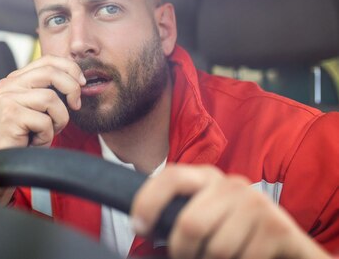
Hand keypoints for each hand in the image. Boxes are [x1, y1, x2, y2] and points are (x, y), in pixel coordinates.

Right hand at [0, 55, 85, 148]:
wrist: (12, 162)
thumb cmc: (30, 135)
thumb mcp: (44, 107)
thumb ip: (54, 89)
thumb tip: (80, 79)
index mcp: (16, 78)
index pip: (47, 60)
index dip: (70, 68)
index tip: (82, 83)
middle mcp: (8, 85)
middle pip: (50, 73)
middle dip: (71, 88)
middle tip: (76, 105)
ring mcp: (7, 99)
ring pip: (50, 99)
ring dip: (58, 119)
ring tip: (47, 131)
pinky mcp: (10, 115)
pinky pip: (44, 121)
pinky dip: (47, 135)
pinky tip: (35, 141)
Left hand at [131, 165, 330, 258]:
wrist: (288, 250)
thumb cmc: (234, 235)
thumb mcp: (204, 218)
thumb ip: (177, 217)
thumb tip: (140, 227)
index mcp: (206, 178)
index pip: (171, 177)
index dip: (148, 202)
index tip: (139, 228)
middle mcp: (231, 184)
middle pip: (190, 223)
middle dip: (182, 252)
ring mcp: (256, 202)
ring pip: (216, 249)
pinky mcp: (278, 227)